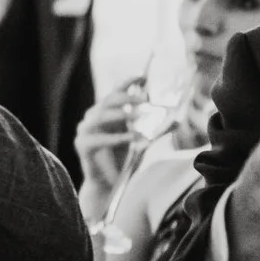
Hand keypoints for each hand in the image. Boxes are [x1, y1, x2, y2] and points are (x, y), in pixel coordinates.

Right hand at [76, 79, 145, 211]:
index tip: (143, 76)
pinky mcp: (82, 145)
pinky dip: (117, 137)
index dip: (128, 82)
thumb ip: (156, 130)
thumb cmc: (124, 160)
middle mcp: (93, 118)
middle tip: (145, 100)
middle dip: (127, 97)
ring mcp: (85, 131)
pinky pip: (100, 138)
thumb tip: (177, 120)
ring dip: (121, 114)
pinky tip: (132, 138)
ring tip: (137, 116)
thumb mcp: (143, 141)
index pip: (115, 92)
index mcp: (107, 114)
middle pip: (108, 100)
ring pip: (100, 115)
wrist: (110, 184)